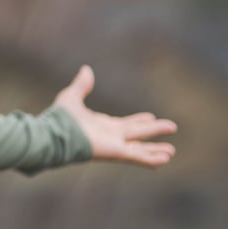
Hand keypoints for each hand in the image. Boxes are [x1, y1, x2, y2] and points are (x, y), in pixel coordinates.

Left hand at [54, 65, 176, 167]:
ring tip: (171, 151)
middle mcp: (110, 136)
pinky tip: (166, 158)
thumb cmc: (60, 118)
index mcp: (101, 124)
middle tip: (171, 127)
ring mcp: (115, 146)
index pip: (125, 123)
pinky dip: (152, 158)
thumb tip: (86, 69)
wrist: (55, 133)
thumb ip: (81, 84)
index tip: (150, 117)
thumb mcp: (72, 96)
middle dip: (154, 131)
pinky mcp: (117, 153)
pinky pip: (138, 157)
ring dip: (156, 149)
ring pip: (140, 149)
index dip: (138, 120)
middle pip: (137, 134)